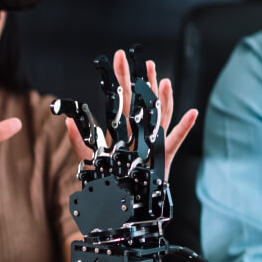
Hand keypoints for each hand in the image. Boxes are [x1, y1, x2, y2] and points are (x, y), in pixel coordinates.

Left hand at [63, 49, 196, 173]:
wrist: (119, 204)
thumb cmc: (107, 181)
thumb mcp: (89, 159)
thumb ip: (78, 141)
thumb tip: (69, 121)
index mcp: (123, 130)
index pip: (122, 98)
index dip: (122, 78)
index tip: (119, 58)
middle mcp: (140, 132)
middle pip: (144, 102)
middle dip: (145, 81)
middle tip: (145, 62)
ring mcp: (153, 143)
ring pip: (160, 115)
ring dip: (164, 97)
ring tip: (164, 80)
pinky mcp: (163, 157)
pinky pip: (175, 140)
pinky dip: (184, 127)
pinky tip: (191, 113)